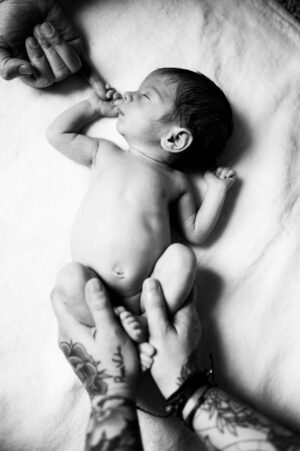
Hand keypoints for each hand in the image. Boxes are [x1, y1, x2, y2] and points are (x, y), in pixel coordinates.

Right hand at [0, 1, 80, 80]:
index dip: (37, 63)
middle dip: (43, 54)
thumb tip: (28, 71)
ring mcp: (62, 60)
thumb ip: (6, 66)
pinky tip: (53, 33)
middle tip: (33, 35)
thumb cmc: (10, 23)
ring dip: (53, 48)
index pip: (41, 82)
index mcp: (32, 74)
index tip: (28, 41)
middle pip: (55, 77)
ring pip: (67, 70)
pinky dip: (62, 44)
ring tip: (41, 30)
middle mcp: (49, 70)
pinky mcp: (73, 48)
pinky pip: (76, 60)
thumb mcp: (0, 47)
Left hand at [51, 278, 138, 398]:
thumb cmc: (115, 364)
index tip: (84, 275)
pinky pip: (83, 330)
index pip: (57, 296)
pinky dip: (95, 324)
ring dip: (95, 313)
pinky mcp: (79, 353)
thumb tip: (91, 281)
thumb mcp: (112, 332)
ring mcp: (71, 346)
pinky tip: (113, 328)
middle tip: (109, 298)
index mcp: (69, 329)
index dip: (67, 283)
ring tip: (118, 316)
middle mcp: (65, 337)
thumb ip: (100, 306)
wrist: (115, 397)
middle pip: (69, 306)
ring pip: (78, 319)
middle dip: (87, 299)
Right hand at [89, 84, 121, 117]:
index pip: (122, 100)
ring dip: (111, 91)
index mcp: (116, 105)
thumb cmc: (103, 110)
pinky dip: (108, 86)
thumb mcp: (114, 111)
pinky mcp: (104, 91)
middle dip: (116, 95)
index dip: (121, 98)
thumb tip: (126, 105)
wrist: (93, 106)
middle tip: (113, 97)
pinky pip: (109, 86)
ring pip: (114, 90)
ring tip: (107, 95)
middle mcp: (112, 101)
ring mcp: (108, 96)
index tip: (119, 99)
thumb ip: (121, 108)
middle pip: (118, 94)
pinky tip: (107, 87)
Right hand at [141, 278, 201, 397]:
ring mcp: (188, 327)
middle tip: (154, 272)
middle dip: (170, 283)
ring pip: (177, 305)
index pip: (188, 284)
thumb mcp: (159, 333)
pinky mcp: (182, 336)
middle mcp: (191, 317)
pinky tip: (151, 312)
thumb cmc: (170, 361)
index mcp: (187, 313)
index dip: (179, 271)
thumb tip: (151, 281)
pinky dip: (164, 310)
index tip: (167, 260)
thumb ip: (156, 307)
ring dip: (166, 297)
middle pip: (182, 293)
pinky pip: (174, 316)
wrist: (181, 388)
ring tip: (149, 289)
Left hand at [204, 166, 235, 191]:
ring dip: (224, 172)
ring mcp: (228, 177)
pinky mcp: (233, 179)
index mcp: (217, 175)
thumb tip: (214, 165)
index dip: (217, 169)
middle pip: (223, 166)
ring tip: (222, 178)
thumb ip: (209, 168)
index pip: (219, 166)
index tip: (214, 175)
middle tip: (218, 177)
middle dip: (220, 170)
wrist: (216, 187)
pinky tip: (226, 176)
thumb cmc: (211, 182)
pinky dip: (229, 172)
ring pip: (227, 168)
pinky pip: (233, 171)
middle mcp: (223, 176)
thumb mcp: (207, 173)